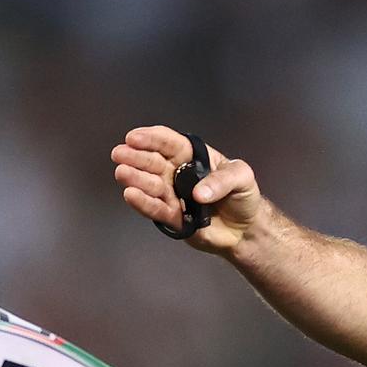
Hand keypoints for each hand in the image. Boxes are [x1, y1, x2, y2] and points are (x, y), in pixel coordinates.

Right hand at [111, 126, 261, 254]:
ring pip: (149, 184)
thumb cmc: (243, 196)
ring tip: (124, 174)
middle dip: (136, 157)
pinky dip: (142, 203)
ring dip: (135, 178)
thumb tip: (199, 194)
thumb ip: (224, 180)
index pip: (168, 142)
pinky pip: (154, 208)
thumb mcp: (243, 177)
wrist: (245, 229)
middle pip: (152, 161)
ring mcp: (172, 194)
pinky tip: (130, 194)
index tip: (134, 137)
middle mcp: (177, 173)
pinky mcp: (171, 216)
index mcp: (191, 156)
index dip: (151, 138)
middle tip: (120, 154)